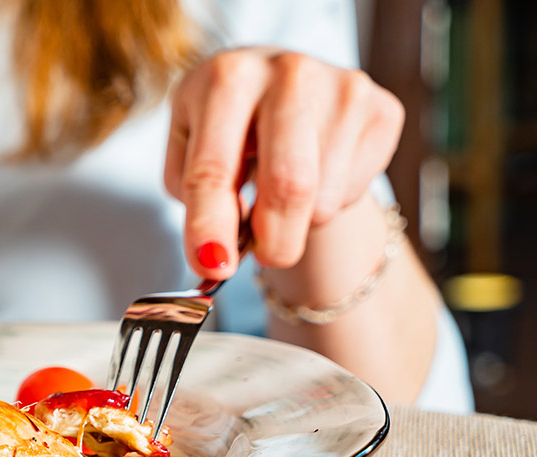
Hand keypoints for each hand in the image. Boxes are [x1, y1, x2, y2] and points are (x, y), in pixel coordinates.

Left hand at [163, 48, 404, 278]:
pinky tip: (317, 172)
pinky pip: (353, 192)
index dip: (209, 226)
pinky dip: (330, 202)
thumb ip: (195, 200)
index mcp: (226, 78)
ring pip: (322, 200)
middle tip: (265, 257)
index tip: (212, 267)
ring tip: (281, 190)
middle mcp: (288, 72)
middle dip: (274, 240)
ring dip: (298, 221)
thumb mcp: (189, 152)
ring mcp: (343, 87)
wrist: (284, 88)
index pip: (214, 169)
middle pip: (289, 184)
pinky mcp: (382, 110)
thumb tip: (214, 257)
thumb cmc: (226, 128)